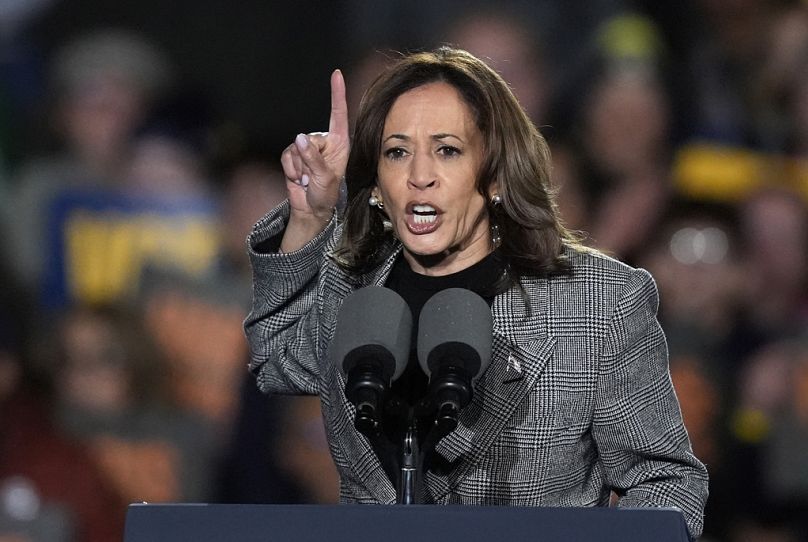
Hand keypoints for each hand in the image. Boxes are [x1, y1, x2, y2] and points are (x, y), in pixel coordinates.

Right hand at [280, 69, 349, 249]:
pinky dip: (291, 170)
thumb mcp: (325, 178)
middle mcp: (324, 142)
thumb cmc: (327, 195)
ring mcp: (307, 148)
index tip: (337, 74)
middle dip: (310, 160)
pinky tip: (299, 179)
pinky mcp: (293, 155)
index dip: (337, 94)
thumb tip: (299, 139)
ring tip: (309, 180)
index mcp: (339, 143)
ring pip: (296, 149)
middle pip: (310, 139)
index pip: (338, 114)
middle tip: (316, 178)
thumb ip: (314, 158)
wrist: (311, 209)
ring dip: (301, 168)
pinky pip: (287, 156)